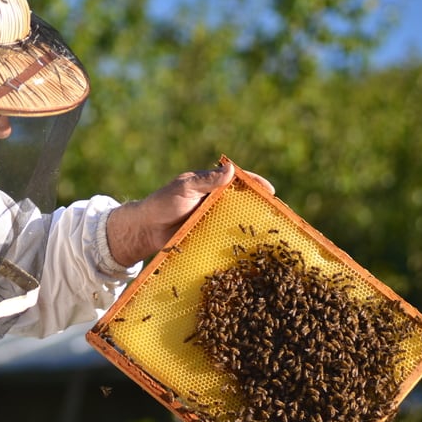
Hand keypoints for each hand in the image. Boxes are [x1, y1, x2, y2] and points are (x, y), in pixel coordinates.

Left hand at [106, 162, 273, 266]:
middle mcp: (215, 203)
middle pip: (242, 202)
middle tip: (276, 214)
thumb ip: (206, 181)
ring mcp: (212, 221)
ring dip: (250, 227)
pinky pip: (225, 239)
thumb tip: (231, 170)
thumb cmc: (162, 203)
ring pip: (236, 222)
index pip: (237, 181)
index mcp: (210, 185)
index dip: (254, 184)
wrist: (146, 230)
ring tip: (268, 235)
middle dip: (259, 207)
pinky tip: (248, 252)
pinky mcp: (208, 237)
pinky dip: (236, 244)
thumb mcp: (184, 188)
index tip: (269, 190)